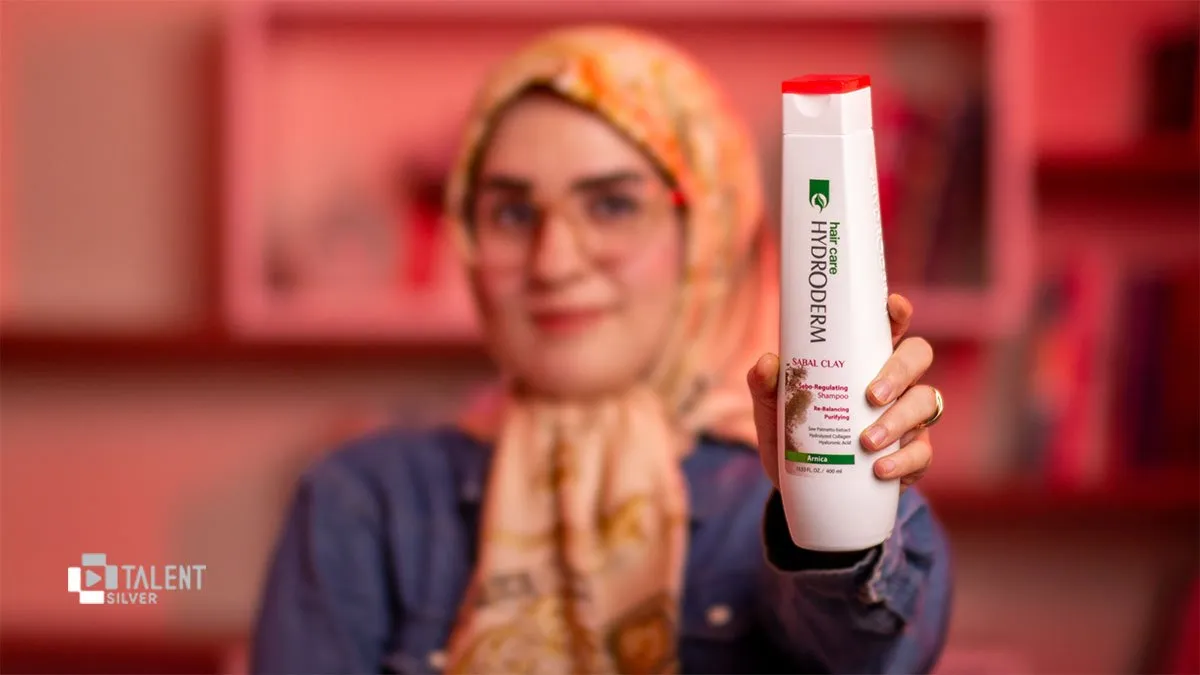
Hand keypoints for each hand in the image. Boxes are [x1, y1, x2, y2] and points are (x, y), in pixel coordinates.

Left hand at [747, 293, 935, 492]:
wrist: (803, 489)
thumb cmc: (794, 435)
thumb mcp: (773, 410)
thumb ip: (765, 385)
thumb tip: (767, 363)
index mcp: (865, 360)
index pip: (889, 327)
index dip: (897, 312)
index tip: (893, 306)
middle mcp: (894, 382)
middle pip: (917, 356)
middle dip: (899, 372)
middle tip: (871, 395)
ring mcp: (908, 417)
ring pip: (925, 403)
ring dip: (898, 421)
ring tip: (866, 441)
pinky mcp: (913, 455)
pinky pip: (921, 454)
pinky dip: (902, 461)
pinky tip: (879, 469)